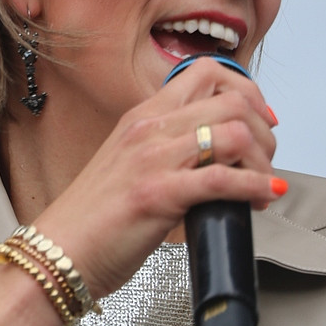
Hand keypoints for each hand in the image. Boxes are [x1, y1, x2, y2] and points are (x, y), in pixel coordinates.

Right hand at [33, 56, 282, 299]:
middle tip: (266, 161)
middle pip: (232, 102)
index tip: (260, 121)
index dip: (246, 92)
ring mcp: (152, 160)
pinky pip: (223, 179)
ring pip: (233, 134)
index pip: (207, 72)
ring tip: (263, 185)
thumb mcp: (131, 165)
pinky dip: (255, 187)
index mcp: (142, 116)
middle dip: (263, 132)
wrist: (59, 253)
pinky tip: (262, 198)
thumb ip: (168, 150)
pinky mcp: (158, 195)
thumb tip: (217, 156)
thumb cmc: (94, 218)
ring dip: (263, 162)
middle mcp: (149, 129)